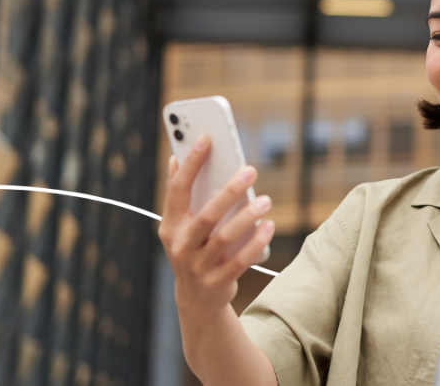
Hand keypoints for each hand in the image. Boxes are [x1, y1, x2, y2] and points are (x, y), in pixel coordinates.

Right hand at [158, 133, 274, 319]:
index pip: (178, 190)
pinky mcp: (217, 281)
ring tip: (266, 200)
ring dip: (247, 217)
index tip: (207, 138)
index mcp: (170, 226)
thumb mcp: (179, 226)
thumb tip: (174, 157)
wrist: (196, 301)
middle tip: (251, 170)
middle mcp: (181, 246)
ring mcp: (198, 266)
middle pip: (206, 215)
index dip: (191, 163)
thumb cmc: (192, 251)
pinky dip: (256, 242)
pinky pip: (240, 260)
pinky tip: (269, 226)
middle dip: (229, 191)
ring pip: (225, 238)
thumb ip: (179, 195)